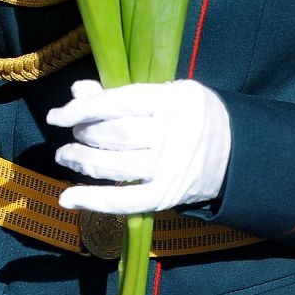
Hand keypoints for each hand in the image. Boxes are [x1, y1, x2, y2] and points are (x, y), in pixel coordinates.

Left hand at [46, 79, 231, 215]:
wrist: (238, 153)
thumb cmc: (191, 117)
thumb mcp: (164, 95)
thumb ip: (119, 95)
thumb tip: (77, 93)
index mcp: (172, 100)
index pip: (117, 103)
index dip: (82, 110)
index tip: (56, 117)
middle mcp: (173, 134)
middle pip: (115, 134)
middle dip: (84, 134)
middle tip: (73, 135)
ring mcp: (171, 168)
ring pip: (116, 166)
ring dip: (82, 162)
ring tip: (66, 156)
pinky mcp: (168, 196)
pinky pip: (126, 201)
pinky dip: (94, 201)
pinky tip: (68, 199)